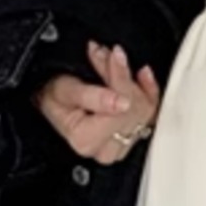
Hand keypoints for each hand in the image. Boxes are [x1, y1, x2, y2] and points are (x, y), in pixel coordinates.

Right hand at [34, 42, 160, 164]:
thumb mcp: (65, 90)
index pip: (117, 111)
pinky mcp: (132, 138)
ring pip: (144, 111)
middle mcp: (106, 151)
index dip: (118, 79)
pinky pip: (152, 115)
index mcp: (87, 141)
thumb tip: (121, 102)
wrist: (53, 100)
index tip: (113, 55)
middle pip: (132, 111)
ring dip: (132, 81)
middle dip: (122, 77)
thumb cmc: (55, 97)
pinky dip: (149, 91)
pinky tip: (142, 76)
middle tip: (111, 55)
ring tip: (116, 63)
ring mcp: (122, 146)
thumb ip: (92, 96)